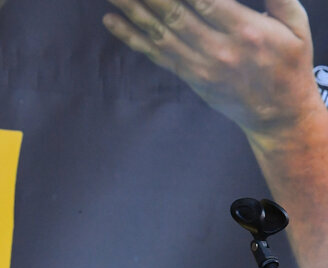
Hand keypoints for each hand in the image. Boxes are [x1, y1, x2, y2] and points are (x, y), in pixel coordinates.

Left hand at [102, 0, 323, 142]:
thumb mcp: (297, 26)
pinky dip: (131, 36)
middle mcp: (218, 48)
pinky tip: (113, 21)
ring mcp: (199, 64)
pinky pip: (155, 53)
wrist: (277, 113)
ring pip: (158, 33)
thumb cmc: (289, 63)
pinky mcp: (188, 75)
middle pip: (174, 15)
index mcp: (246, 31)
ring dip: (132, 11)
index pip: (207, 1)